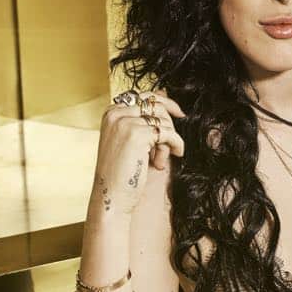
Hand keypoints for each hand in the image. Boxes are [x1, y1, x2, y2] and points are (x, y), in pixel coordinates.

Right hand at [92, 88, 185, 214]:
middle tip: (165, 149)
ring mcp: (125, 122)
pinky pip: (168, 133)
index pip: (145, 96)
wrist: (111, 196)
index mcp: (111, 112)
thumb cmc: (121, 172)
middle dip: (167, 126)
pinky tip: (163, 163)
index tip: (180, 114)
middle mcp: (116, 113)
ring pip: (163, 121)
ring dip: (167, 142)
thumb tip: (167, 101)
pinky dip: (174, 146)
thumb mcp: (129, 141)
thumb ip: (142, 121)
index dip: (165, 103)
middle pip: (156, 106)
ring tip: (158, 160)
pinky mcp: (137, 134)